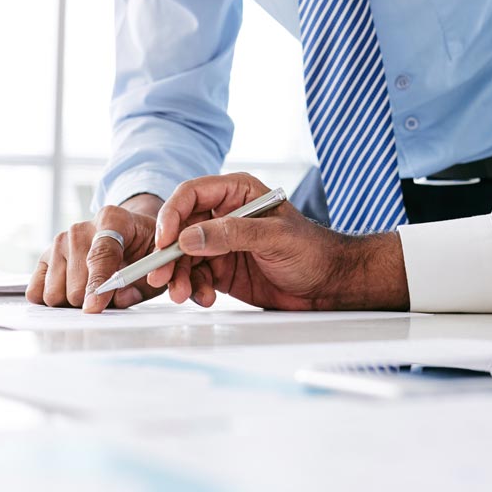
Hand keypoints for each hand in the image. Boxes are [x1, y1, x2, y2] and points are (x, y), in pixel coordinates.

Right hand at [28, 195, 164, 313]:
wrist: (127, 232)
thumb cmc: (143, 249)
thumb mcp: (155, 261)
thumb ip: (143, 282)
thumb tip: (119, 298)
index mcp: (112, 219)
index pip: (100, 255)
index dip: (98, 284)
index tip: (94, 306)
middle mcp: (80, 228)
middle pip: (76, 284)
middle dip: (92, 300)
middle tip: (109, 294)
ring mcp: (59, 241)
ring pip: (54, 293)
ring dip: (73, 302)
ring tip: (92, 289)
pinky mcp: (44, 256)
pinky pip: (36, 292)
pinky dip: (53, 298)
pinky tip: (71, 289)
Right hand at [150, 173, 408, 311]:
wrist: (329, 284)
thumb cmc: (313, 250)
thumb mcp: (275, 237)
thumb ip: (232, 234)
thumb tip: (189, 237)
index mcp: (237, 192)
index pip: (191, 194)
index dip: (172, 215)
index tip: (164, 241)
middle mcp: (224, 215)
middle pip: (180, 228)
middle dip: (168, 253)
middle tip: (161, 277)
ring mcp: (221, 243)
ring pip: (183, 255)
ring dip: (179, 275)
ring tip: (183, 295)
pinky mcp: (221, 269)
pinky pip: (195, 276)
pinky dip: (194, 288)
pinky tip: (205, 298)